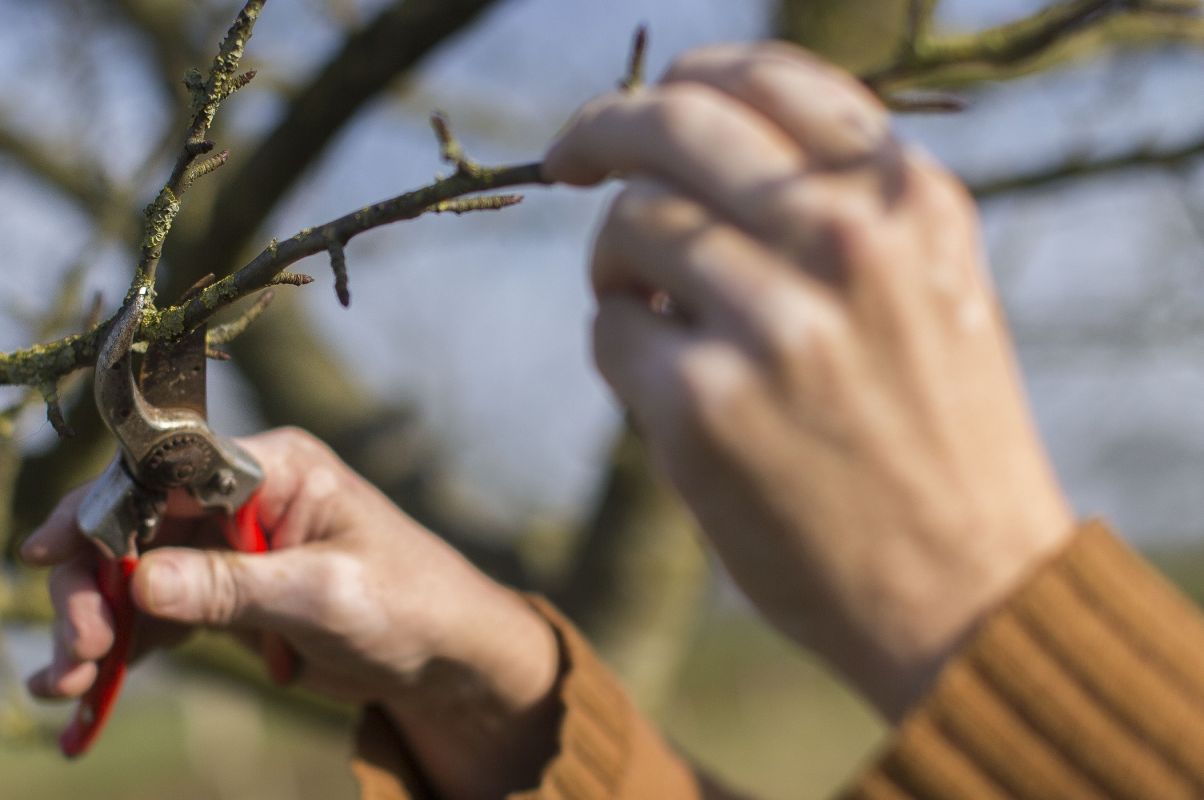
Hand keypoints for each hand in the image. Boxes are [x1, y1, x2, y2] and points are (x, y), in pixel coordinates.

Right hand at [21, 428, 559, 799]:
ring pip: (128, 575)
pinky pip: (151, 617)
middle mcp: (235, 497)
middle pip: (130, 525)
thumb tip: (140, 580)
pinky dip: (115, 651)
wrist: (448, 658)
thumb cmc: (410, 604)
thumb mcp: (325, 596)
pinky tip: (79, 691)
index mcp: (268, 467)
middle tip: (74, 650)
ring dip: (91, 626)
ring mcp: (223, 547)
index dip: (98, 508)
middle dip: (91, 586)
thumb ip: (233, 587)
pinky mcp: (219, 597)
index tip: (50, 553)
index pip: (162, 472)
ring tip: (63, 685)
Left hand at [546, 43, 1073, 717]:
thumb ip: (839, 201)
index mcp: (907, 200)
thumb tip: (694, 127)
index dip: (682, 76)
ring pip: (629, 225)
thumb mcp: (929, 283)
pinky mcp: (703, 406)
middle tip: (567, 156)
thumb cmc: (936, 434)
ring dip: (616, 263)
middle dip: (601, 130)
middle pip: (673, 126)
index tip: (637, 105)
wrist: (967, 589)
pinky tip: (668, 388)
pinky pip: (609, 329)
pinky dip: (620, 347)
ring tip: (652, 311)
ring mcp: (773, 323)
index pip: (766, 78)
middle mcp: (846, 243)